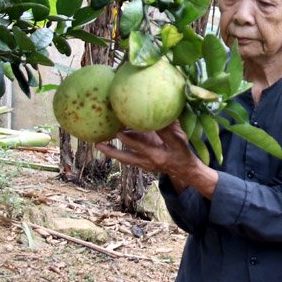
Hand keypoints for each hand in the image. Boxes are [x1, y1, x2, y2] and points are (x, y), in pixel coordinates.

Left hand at [96, 123, 215, 194]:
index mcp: (157, 156)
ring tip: (97, 144)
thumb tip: (163, 112)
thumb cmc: (182, 152)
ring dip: (111, 152)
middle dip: (114, 151)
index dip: (131, 140)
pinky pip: (127, 157)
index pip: (143, 147)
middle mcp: (147, 162)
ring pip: (124, 158)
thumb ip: (170, 128)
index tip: (119, 132)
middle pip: (127, 157)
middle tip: (99, 144)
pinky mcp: (141, 163)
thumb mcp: (180, 140)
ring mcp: (143, 164)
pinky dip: (117, 151)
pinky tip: (105, 145)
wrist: (183, 169)